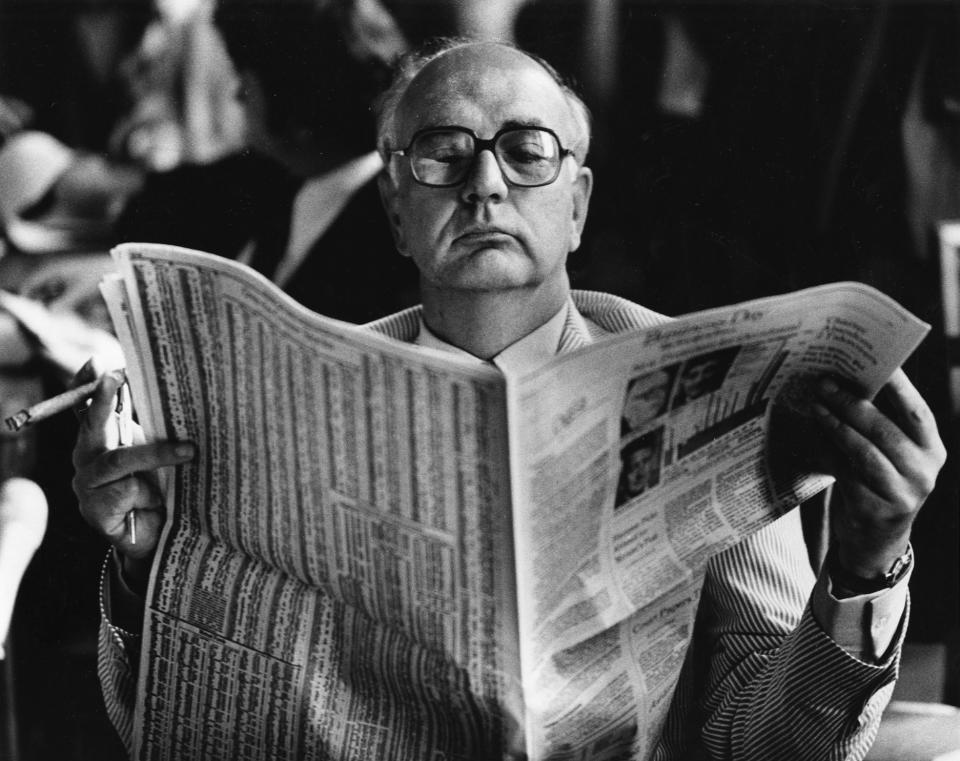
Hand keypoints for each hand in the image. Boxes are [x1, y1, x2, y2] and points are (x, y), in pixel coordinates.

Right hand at [70, 359, 193, 589]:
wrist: (156, 537)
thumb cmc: (158, 488)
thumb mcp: (156, 453)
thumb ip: (154, 426)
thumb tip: (171, 390)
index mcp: (99, 441)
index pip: (87, 407)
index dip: (88, 385)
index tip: (98, 363)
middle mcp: (86, 459)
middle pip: (92, 424)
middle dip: (103, 399)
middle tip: (117, 375)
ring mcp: (87, 486)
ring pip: (120, 459)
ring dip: (157, 453)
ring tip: (190, 451)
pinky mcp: (94, 511)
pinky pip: (126, 490)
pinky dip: (149, 493)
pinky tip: (155, 502)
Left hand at [812, 369, 945, 578]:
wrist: (874, 539)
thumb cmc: (878, 484)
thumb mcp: (889, 455)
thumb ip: (878, 425)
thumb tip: (844, 381)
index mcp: (932, 450)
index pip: (917, 412)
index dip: (898, 386)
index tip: (874, 361)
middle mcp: (924, 471)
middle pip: (885, 429)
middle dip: (852, 402)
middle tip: (825, 383)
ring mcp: (902, 494)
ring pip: (863, 451)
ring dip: (835, 425)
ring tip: (815, 406)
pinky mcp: (875, 510)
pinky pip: (845, 473)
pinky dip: (826, 453)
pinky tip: (812, 438)